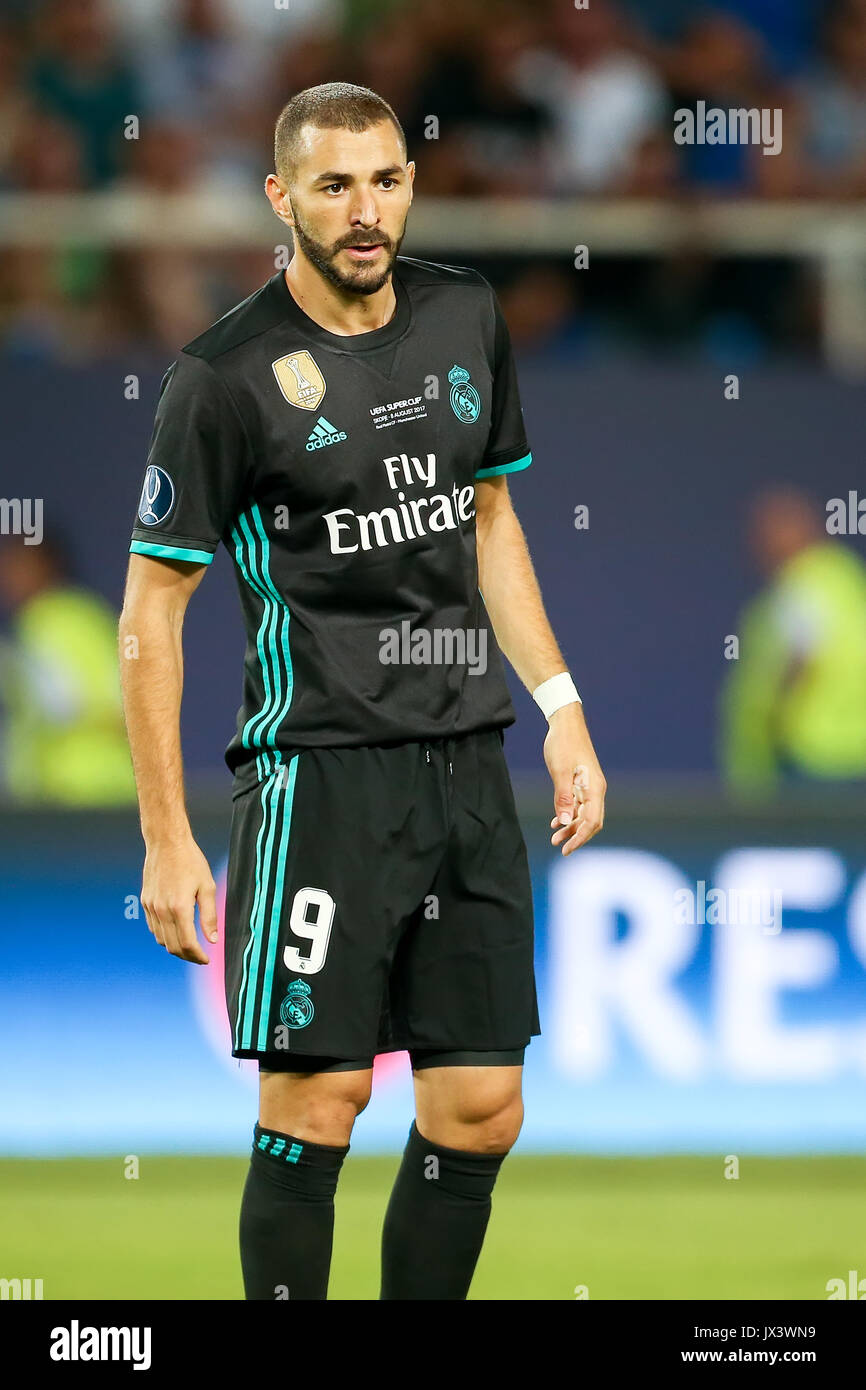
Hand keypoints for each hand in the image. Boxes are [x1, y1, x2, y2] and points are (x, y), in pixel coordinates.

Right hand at [140, 834, 218, 963]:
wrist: (166, 843)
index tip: (206, 960)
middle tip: (200, 956)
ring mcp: (151, 907)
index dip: (198, 956)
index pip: (187, 944)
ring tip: (190, 946)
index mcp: (180, 907)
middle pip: (173, 946)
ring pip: (161, 940)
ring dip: (175, 947)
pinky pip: (154, 928)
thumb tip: (212, 940)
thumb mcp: (207, 887)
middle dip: (188, 956)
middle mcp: (162, 910)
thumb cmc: (191, 862)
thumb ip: (209, 916)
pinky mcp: (146, 902)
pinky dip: (165, 936)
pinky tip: (176, 932)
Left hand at [543, 704, 606, 855]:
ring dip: (571, 827)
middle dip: (577, 836)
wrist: (564, 723)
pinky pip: (578, 805)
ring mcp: (589, 786)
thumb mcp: (560, 771)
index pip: (592, 821)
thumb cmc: (563, 744)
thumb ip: (563, 797)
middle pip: (591, 821)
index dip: (581, 837)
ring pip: (584, 814)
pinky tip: (556, 822)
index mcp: (594, 788)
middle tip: (561, 848)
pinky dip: (569, 815)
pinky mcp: (581, 782)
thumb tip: (565, 822)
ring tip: (555, 838)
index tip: (568, 849)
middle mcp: (595, 789)